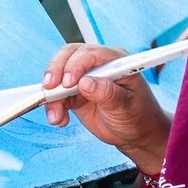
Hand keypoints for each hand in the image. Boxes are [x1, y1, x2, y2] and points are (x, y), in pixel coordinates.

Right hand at [42, 43, 171, 172]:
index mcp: (115, 61)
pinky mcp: (74, 93)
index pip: (90, 54)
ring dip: (52, 96)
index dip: (75, 65)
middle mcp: (97, 65)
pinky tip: (59, 119)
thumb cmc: (138, 116)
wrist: (135, 134)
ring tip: (56, 116)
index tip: (68, 83)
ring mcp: (84, 78)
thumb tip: (84, 83)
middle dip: (56, 72)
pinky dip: (53, 107)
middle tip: (49, 90)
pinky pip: (56, 95)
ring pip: (58, 77)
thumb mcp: (126, 106)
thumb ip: (107, 93)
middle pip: (68, 57)